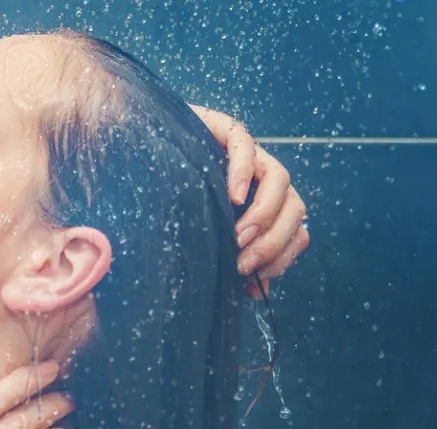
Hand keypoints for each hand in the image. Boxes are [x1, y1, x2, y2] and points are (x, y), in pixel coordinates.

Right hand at [190, 105, 310, 296]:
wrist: (141, 154)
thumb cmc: (171, 201)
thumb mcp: (204, 235)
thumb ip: (229, 257)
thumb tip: (253, 291)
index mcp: (264, 203)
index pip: (295, 228)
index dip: (284, 254)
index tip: (257, 276)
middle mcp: (261, 179)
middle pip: (294, 207)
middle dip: (274, 241)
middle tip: (244, 263)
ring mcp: (247, 153)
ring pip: (280, 179)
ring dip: (264, 214)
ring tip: (238, 236)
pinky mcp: (224, 129)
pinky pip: (244, 145)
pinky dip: (243, 172)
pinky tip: (232, 196)